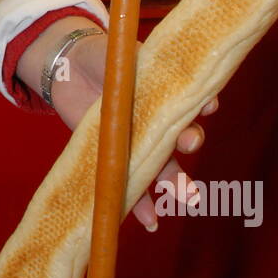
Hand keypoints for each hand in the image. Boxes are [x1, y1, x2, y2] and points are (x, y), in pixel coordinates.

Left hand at [16, 17, 217, 231]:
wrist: (70, 69)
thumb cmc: (102, 57)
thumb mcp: (120, 56)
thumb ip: (133, 67)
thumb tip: (140, 67)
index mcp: (166, 91)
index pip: (192, 100)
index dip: (203, 104)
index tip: (207, 106)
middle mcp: (159, 119)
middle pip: (181, 136)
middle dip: (189, 141)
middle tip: (188, 143)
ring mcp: (140, 141)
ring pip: (164, 166)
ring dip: (175, 181)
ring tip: (186, 196)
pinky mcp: (118, 158)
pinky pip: (133, 185)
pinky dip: (142, 205)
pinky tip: (151, 221)